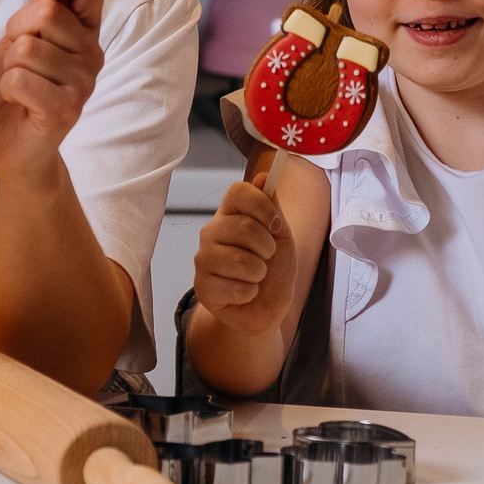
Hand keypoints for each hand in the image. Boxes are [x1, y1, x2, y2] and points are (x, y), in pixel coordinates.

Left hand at [0, 0, 104, 169]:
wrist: (16, 142)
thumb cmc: (20, 84)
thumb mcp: (25, 35)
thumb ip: (39, 8)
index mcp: (86, 30)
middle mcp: (93, 54)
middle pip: (45, 13)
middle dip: (15, 30)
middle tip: (18, 57)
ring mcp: (83, 83)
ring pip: (25, 49)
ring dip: (9, 65)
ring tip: (21, 83)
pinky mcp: (66, 110)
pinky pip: (19, 79)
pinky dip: (6, 87)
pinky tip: (19, 100)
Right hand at [193, 170, 292, 338]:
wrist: (266, 309)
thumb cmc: (273, 270)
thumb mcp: (281, 236)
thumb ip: (272, 206)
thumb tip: (263, 174)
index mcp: (230, 214)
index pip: (237, 192)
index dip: (262, 206)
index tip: (275, 225)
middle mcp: (211, 232)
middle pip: (244, 226)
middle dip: (267, 248)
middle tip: (266, 259)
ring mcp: (203, 259)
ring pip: (240, 260)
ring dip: (259, 274)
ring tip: (255, 278)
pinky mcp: (201, 287)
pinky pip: (234, 288)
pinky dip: (249, 294)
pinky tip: (244, 293)